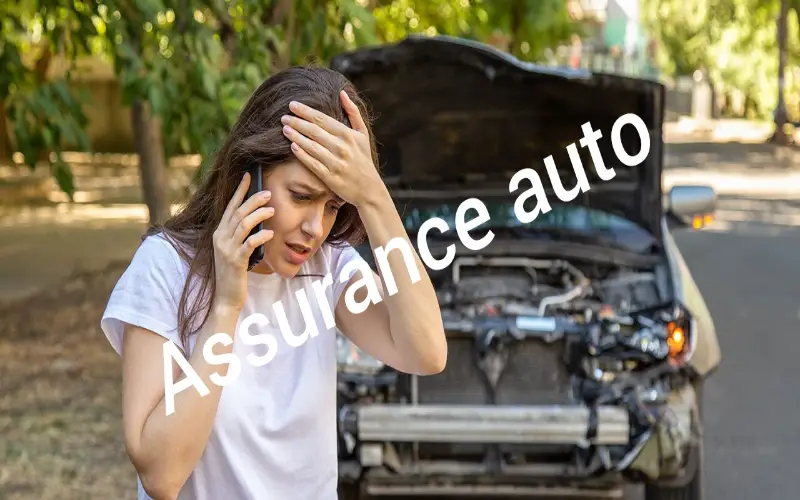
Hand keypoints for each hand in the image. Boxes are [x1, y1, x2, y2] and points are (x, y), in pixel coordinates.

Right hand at [212, 172, 274, 310]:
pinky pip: (249, 244)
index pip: (230, 206)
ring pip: (243, 225)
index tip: (250, 176)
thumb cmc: (234, 273)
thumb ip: (241, 234)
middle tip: (269, 192)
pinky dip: (260, 236)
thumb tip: (258, 217)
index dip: (240, 190)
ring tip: (272, 210)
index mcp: (219, 233)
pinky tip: (271, 233)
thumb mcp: (235, 250)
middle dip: (253, 199)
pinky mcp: (235, 261)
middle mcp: (220, 238)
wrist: (226, 298)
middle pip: (238, 212)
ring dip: (259, 215)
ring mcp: (226, 249)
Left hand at [281, 91, 385, 207]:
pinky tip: (292, 146)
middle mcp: (343, 148)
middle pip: (315, 131)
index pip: (323, 119)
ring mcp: (337, 163)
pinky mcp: (331, 178)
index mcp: (349, 135)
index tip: (292, 105)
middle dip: (297, 122)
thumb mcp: (363, 134)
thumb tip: (342, 93)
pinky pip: (313, 164)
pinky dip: (302, 154)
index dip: (306, 111)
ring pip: (312, 146)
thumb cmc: (363, 159)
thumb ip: (353, 112)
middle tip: (283, 117)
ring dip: (296, 136)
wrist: (369, 189)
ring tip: (284, 129)